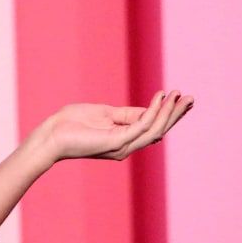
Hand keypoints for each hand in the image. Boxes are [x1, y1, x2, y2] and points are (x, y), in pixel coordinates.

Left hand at [43, 90, 194, 162]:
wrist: (50, 135)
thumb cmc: (71, 124)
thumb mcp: (104, 113)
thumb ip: (127, 114)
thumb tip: (149, 109)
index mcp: (124, 139)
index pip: (152, 126)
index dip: (168, 113)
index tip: (181, 97)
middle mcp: (127, 145)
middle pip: (159, 129)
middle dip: (176, 114)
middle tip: (191, 98)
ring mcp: (122, 145)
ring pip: (154, 129)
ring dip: (169, 112)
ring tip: (180, 96)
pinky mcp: (116, 142)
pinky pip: (141, 126)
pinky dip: (153, 111)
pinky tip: (161, 98)